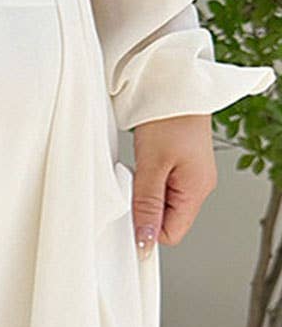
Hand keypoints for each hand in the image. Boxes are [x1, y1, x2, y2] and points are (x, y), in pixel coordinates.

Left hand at [129, 114, 218, 259]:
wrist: (174, 87)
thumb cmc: (168, 119)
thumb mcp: (152, 165)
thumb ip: (147, 205)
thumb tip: (145, 239)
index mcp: (196, 190)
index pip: (172, 233)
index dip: (148, 232)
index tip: (128, 221)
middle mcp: (197, 186)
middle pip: (166, 220)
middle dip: (144, 211)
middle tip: (132, 186)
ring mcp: (189, 176)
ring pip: (161, 203)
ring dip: (144, 194)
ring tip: (139, 171)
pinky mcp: (179, 166)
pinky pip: (160, 187)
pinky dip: (146, 181)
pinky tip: (141, 166)